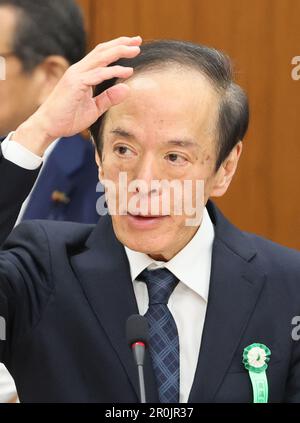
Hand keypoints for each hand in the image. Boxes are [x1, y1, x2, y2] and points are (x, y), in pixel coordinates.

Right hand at [12, 36, 141, 154]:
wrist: (48, 126)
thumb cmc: (68, 118)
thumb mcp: (94, 108)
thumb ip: (109, 98)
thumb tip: (127, 89)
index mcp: (82, 74)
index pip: (101, 56)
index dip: (117, 48)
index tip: (133, 46)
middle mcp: (79, 70)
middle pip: (102, 51)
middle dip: (121, 44)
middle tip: (138, 40)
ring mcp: (76, 75)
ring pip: (101, 58)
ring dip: (120, 52)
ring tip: (136, 50)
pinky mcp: (76, 84)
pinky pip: (98, 74)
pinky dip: (114, 71)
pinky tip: (127, 71)